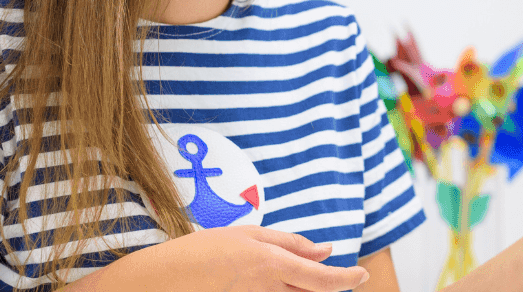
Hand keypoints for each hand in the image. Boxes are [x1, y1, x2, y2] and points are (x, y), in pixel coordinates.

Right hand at [101, 224, 370, 291]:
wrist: (159, 282)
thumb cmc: (199, 252)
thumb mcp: (247, 235)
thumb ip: (288, 242)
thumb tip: (324, 250)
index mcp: (271, 264)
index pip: (322, 279)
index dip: (347, 279)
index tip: (362, 276)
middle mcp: (268, 288)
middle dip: (334, 286)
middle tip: (351, 276)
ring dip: (306, 288)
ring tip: (309, 275)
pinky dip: (286, 290)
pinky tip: (282, 282)